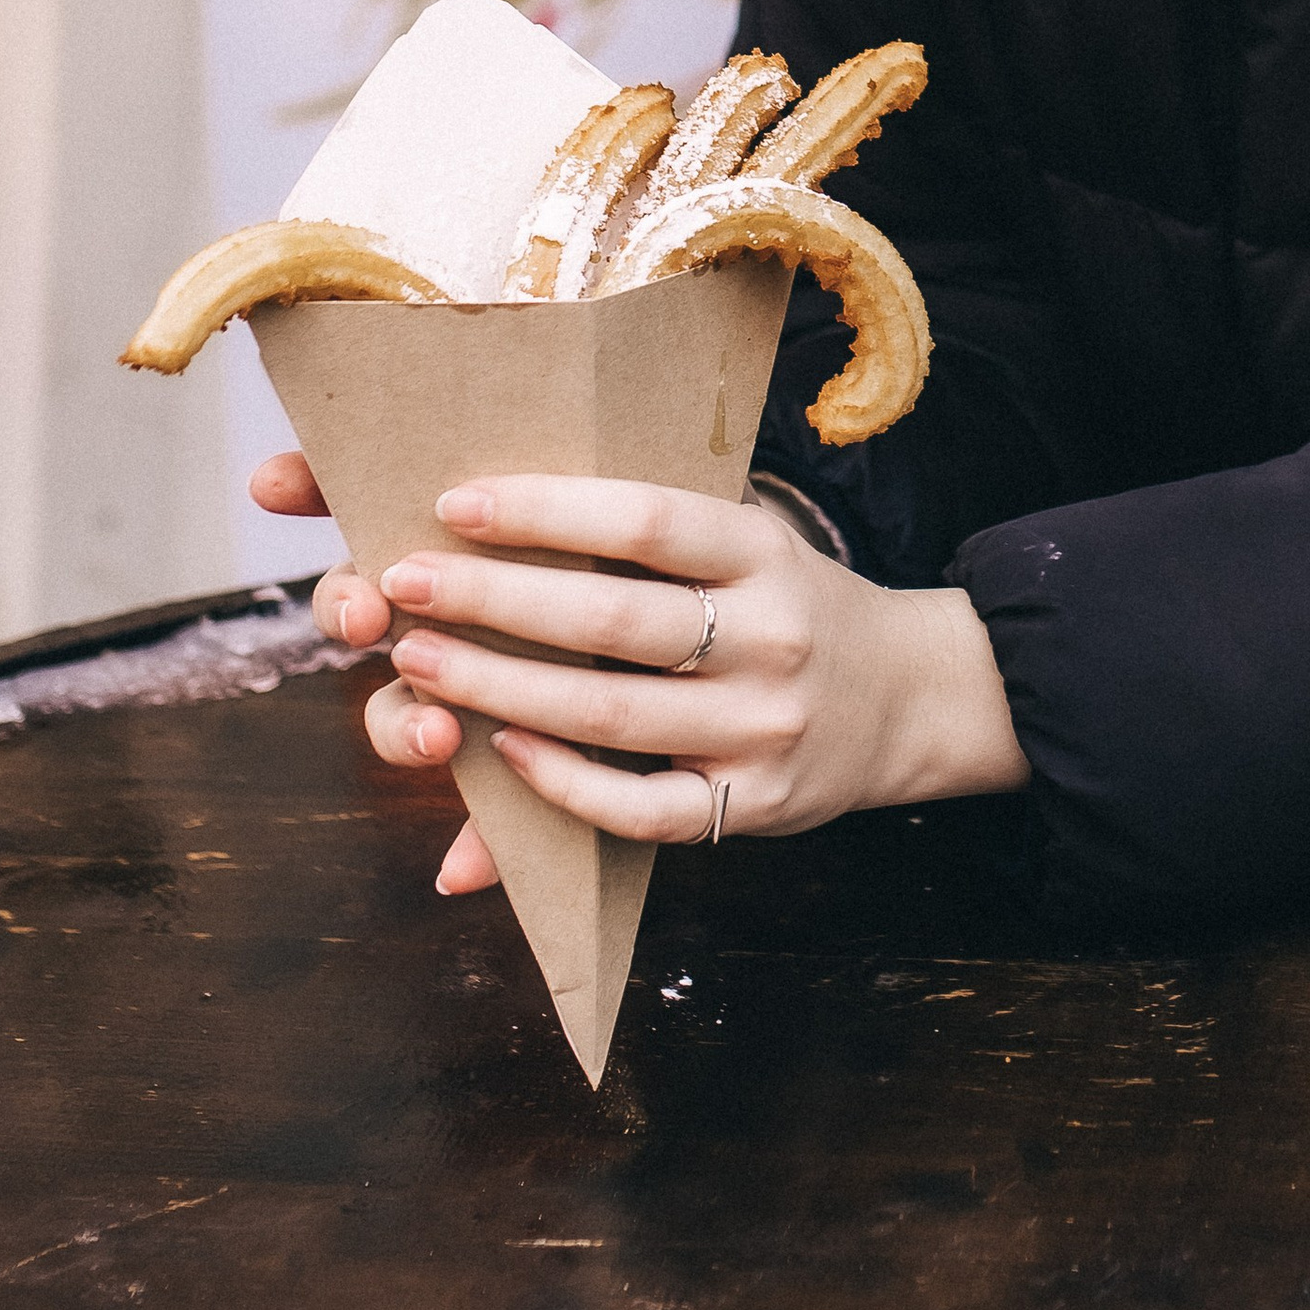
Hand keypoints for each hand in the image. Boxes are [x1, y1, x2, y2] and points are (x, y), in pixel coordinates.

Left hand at [249, 452, 1026, 897]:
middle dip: (494, 602)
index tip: (454, 500)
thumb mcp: (747, 544)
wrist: (907, 697)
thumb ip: (648, 538)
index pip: (648, 520)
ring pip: (613, 715)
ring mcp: (764, 728)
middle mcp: (772, 635)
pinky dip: (565, 784)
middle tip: (403, 583)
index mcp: (764, 550)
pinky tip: (501, 751)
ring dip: (500, 689)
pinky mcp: (753, 807)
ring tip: (415, 664)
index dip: (548, 511)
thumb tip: (493, 514)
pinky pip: (642, 808)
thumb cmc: (786, 601)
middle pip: (615, 620)